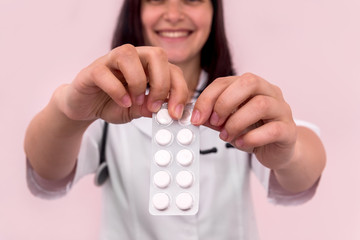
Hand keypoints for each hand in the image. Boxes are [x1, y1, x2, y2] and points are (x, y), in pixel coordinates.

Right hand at [57, 44, 188, 123]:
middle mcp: (132, 59)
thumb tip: (168, 111)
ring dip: (138, 81)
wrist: (83, 107)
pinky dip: (117, 90)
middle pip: (156, 54)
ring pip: (129, 54)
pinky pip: (105, 72)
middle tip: (156, 105)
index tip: (176, 112)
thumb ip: (151, 108)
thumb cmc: (111, 103)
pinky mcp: (92, 70)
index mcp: (147, 67)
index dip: (179, 90)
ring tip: (136, 101)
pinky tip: (123, 102)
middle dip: (162, 82)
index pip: (172, 69)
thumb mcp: (137, 110)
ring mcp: (110, 61)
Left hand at [191, 72, 296, 169]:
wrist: (277, 151)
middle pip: (248, 82)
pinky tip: (242, 143)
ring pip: (261, 104)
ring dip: (237, 122)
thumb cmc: (253, 132)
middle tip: (214, 122)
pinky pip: (273, 129)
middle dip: (225, 103)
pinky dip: (252, 138)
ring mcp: (282, 109)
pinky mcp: (289, 130)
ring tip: (227, 135)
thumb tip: (196, 116)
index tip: (197, 117)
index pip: (225, 81)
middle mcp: (269, 92)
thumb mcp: (228, 123)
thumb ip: (213, 118)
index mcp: (251, 86)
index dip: (207, 98)